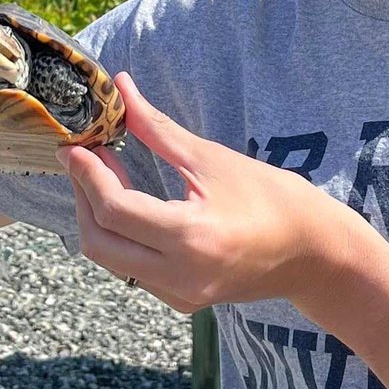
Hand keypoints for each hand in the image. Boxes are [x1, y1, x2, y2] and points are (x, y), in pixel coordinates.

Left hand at [58, 72, 349, 313]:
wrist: (315, 253)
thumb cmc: (271, 197)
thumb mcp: (213, 158)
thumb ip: (158, 128)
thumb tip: (121, 88)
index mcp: (190, 238)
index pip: (114, 210)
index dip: (86, 174)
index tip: (73, 144)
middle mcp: (179, 276)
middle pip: (99, 243)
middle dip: (83, 197)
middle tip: (83, 156)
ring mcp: (180, 294)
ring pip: (111, 259)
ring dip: (98, 215)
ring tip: (104, 171)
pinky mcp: (183, 300)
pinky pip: (132, 269)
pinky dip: (119, 235)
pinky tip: (127, 201)